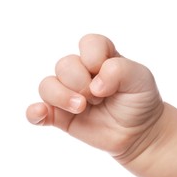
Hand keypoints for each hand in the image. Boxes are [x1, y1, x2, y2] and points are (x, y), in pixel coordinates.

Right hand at [26, 34, 163, 163]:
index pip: (88, 44)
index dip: (95, 58)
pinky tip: (40, 113)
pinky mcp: (61, 117)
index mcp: (100, 59)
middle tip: (99, 98)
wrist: (138, 132)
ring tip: (81, 108)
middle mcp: (81, 74)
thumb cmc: (139, 102)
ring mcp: (69, 95)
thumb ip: (120, 70)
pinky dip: (35, 112)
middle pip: (64, 65)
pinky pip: (38, 112)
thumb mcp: (141, 79)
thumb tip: (94, 84)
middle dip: (81, 82)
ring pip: (47, 85)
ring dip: (62, 96)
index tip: (108, 77)